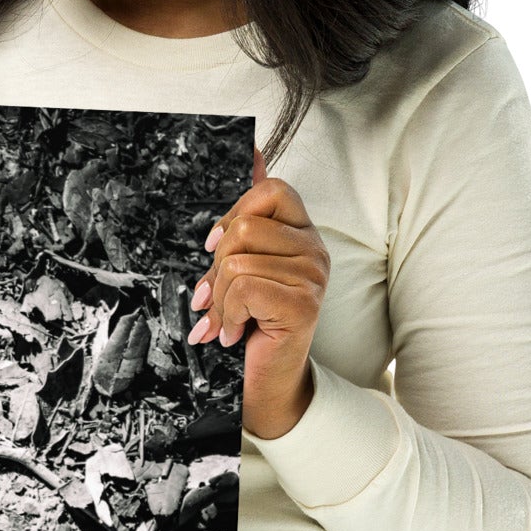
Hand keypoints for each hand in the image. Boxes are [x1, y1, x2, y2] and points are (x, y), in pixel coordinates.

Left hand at [188, 145, 328, 439]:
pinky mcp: (303, 304)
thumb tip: (251, 149)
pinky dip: (228, 315)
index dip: (234, 214)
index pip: (271, 189)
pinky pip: (245, 288)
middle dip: (217, 267)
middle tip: (216, 297)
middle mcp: (315, 249)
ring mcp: (313, 276)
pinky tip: (235, 333)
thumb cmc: (251, 322)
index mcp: (301, 233)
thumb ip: (247, 212)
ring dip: (221, 299)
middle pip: (246, 227)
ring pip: (239, 261)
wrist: (264, 382)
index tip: (215, 247)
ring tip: (227, 320)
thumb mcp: (242, 263)